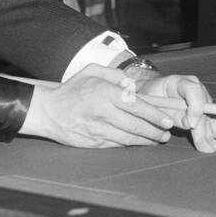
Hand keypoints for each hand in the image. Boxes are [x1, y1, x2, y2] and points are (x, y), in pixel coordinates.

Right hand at [22, 65, 180, 147]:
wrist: (48, 111)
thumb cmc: (71, 90)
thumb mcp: (91, 71)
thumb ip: (115, 74)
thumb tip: (133, 85)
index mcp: (104, 93)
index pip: (136, 106)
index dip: (154, 115)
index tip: (167, 120)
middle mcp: (102, 112)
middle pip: (135, 125)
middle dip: (155, 131)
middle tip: (166, 133)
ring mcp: (97, 130)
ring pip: (128, 139)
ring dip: (146, 141)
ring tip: (157, 140)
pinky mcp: (93, 143)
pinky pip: (116, 145)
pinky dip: (130, 145)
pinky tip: (138, 143)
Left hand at [136, 74, 215, 153]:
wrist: (153, 93)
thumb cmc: (151, 97)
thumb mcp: (155, 104)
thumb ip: (172, 112)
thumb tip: (190, 124)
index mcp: (180, 81)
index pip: (193, 90)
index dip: (195, 107)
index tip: (191, 124)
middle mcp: (195, 88)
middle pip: (204, 109)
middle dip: (204, 130)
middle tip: (205, 147)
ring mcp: (201, 99)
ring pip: (209, 117)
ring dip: (214, 135)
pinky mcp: (204, 110)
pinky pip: (212, 122)